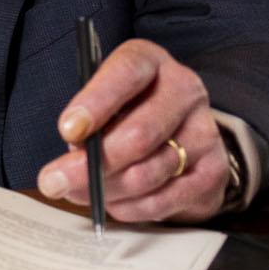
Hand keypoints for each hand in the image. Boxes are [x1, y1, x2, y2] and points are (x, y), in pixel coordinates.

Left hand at [36, 38, 232, 224]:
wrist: (181, 136)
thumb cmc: (126, 114)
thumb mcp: (105, 104)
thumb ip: (88, 126)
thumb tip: (69, 166)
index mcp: (151, 62)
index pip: (127, 73)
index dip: (96, 102)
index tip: (68, 130)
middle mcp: (184, 90)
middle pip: (140, 133)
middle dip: (93, 164)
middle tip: (55, 182)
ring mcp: (204, 131)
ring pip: (149, 172)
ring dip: (107, 189)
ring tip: (79, 192)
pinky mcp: (213, 170)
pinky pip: (164, 200)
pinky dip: (131, 207)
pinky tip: (113, 202)